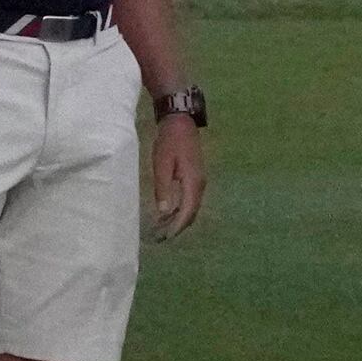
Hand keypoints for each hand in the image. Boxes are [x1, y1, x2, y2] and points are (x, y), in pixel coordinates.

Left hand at [145, 113, 208, 237]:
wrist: (181, 123)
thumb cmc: (169, 142)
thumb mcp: (162, 165)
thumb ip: (163, 188)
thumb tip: (164, 212)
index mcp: (193, 182)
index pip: (188, 211)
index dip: (177, 226)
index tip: (166, 237)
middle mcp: (200, 184)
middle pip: (192, 212)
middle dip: (179, 226)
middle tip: (161, 237)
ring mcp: (199, 181)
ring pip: (192, 207)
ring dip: (179, 219)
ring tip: (163, 227)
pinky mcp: (195, 178)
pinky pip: (190, 199)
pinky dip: (181, 209)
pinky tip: (168, 212)